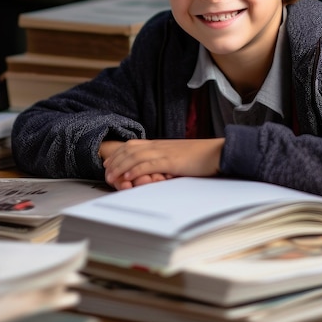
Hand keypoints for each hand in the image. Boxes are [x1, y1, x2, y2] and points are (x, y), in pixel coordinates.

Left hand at [101, 138, 223, 189]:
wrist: (217, 152)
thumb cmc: (201, 157)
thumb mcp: (179, 157)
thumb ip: (166, 161)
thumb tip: (158, 169)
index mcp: (161, 144)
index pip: (133, 145)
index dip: (118, 153)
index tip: (109, 162)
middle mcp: (159, 146)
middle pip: (129, 150)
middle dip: (114, 161)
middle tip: (104, 172)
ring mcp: (164, 153)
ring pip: (134, 157)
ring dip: (119, 167)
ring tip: (110, 177)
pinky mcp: (170, 162)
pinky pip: (147, 165)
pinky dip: (134, 171)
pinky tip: (127, 178)